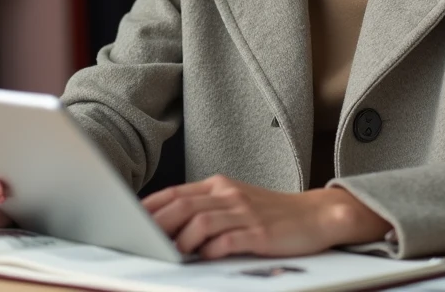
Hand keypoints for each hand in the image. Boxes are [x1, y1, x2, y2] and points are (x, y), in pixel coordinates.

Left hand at [141, 175, 389, 258]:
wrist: (316, 215)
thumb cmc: (272, 213)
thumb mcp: (236, 203)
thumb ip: (206, 209)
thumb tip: (169, 225)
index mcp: (220, 186)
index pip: (176, 193)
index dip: (150, 206)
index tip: (129, 219)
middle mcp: (229, 195)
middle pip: (183, 206)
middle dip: (157, 224)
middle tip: (141, 240)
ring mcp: (245, 213)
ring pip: (201, 222)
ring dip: (181, 240)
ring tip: (170, 254)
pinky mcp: (260, 233)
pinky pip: (228, 240)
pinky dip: (210, 250)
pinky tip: (203, 257)